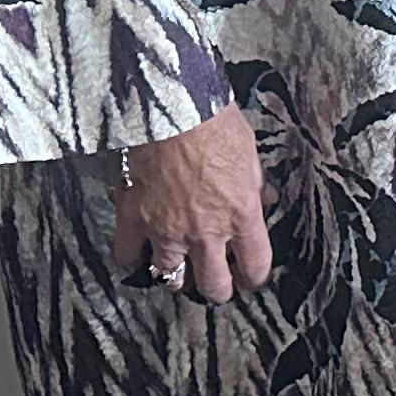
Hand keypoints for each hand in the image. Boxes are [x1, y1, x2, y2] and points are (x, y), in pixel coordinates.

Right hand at [112, 106, 272, 303]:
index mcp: (241, 215)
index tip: (250, 276)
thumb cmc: (213, 122)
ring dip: (176, 277)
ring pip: (171, 279)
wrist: (170, 107)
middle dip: (217, 288)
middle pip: (213, 285)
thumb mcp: (250, 152)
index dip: (254, 276)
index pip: (255, 265)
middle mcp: (206, 232)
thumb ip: (256, 185)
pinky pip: (128, 255)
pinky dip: (132, 258)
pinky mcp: (134, 219)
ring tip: (177, 271)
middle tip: (216, 283)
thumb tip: (266, 199)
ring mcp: (167, 230)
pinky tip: (136, 255)